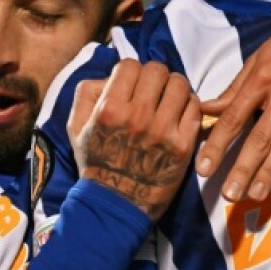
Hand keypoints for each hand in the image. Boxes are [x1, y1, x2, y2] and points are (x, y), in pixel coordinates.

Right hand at [69, 60, 199, 219]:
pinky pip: (195, 107)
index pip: (129, 65)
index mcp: (109, 110)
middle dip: (154, 76)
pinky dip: (189, 105)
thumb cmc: (95, 162)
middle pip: (157, 70)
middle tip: (153, 89)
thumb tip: (111, 74)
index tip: (132, 84)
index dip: (131, 71)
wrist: (115, 204)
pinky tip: (179, 114)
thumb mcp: (75, 127)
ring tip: (168, 99)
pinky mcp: (183, 146)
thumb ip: (86, 93)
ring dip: (174, 87)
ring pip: (179, 84)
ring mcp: (163, 132)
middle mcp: (138, 118)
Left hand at [195, 6, 270, 202]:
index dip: (217, 146)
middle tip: (230, 195)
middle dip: (242, 168)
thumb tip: (206, 108)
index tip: (203, 170)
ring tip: (257, 194)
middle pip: (260, 136)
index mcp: (262, 79)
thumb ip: (235, 87)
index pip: (234, 118)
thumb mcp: (260, 57)